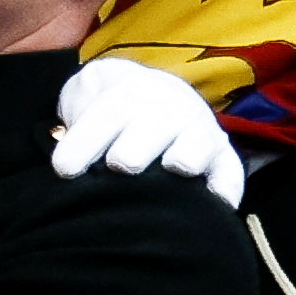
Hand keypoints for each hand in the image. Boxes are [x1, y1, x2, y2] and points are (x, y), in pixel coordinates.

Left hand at [51, 57, 244, 207]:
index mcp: (131, 90)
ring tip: (173, 167)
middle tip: (121, 164)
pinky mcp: (222, 158)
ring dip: (185, 155)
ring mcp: (199, 132)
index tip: (64, 169)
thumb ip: (76, 111)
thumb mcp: (86, 93)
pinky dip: (226, 187)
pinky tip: (217, 204)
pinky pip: (231, 172)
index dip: (85, 141)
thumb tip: (66, 155)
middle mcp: (169, 108)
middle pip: (156, 125)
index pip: (107, 112)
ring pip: (197, 142)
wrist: (151, 95)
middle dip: (137, 146)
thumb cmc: (110, 105)